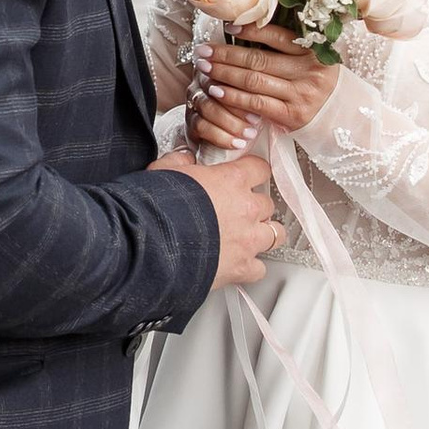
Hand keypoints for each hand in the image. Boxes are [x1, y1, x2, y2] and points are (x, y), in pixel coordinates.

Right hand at [146, 145, 277, 286]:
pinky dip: (251, 267)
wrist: (152, 244)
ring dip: (264, 234)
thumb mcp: (164, 171)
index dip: (254, 172)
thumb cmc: (157, 207)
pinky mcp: (241, 268)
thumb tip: (184, 159)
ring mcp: (247, 240)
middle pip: (267, 203)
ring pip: (276, 234)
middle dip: (255, 207)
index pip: (259, 169)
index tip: (249, 175)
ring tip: (249, 236)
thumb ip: (180, 162)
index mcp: (231, 181)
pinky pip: (259, 269)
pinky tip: (240, 264)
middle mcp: (246, 209)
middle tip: (240, 210)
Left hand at [193, 23, 338, 152]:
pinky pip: (257, 104)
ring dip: (225, 74)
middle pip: (259, 60)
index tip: (228, 26)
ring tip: (205, 68)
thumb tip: (247, 28)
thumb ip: (288, 45)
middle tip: (204, 50)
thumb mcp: (313, 57)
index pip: (277, 36)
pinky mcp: (292, 115)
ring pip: (254, 81)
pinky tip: (217, 91)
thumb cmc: (318, 80)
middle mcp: (308, 71)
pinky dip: (234, 97)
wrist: (340, 114)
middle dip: (226, 54)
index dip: (251, 30)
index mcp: (313, 51)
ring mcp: (300, 94)